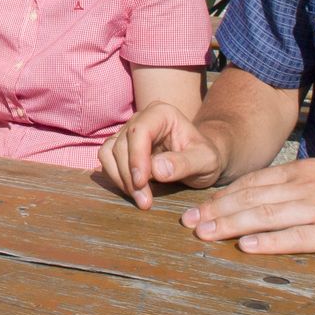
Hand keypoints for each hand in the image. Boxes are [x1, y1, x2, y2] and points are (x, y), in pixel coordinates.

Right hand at [99, 102, 227, 208]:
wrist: (202, 161)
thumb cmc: (207, 157)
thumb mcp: (206, 161)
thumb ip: (185, 163)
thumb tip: (156, 170)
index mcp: (162, 113)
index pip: (139, 131)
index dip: (136, 157)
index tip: (142, 183)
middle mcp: (141, 118)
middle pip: (121, 144)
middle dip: (129, 175)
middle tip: (145, 202)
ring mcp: (128, 132)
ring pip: (109, 152)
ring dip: (119, 178)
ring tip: (140, 199)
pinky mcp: (122, 147)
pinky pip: (107, 161)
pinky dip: (115, 178)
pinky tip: (133, 192)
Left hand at [180, 157, 314, 254]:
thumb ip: (309, 186)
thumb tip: (280, 199)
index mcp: (308, 171)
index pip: (255, 182)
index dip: (224, 197)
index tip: (198, 209)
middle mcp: (309, 185)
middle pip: (252, 198)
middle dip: (217, 211)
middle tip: (187, 225)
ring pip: (267, 215)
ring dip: (231, 225)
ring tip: (204, 235)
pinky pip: (298, 237)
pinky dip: (269, 242)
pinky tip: (247, 248)